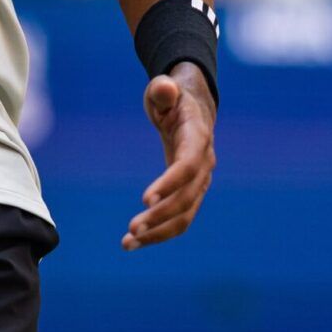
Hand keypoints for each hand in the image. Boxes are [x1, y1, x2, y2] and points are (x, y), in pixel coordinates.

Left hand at [123, 63, 215, 250]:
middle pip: (186, 198)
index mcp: (198, 138)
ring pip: (185, 216)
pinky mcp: (190, 193)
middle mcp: (204, 164)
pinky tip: (134, 242)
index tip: (145, 199)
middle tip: (131, 229)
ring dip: (158, 233)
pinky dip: (158, 232)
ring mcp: (200, 182)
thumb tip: (164, 87)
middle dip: (160, 216)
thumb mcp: (165, 89)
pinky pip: (179, 219)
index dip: (169, 183)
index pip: (187, 166)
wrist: (190, 109)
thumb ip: (164, 90)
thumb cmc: (172, 98)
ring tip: (127, 243)